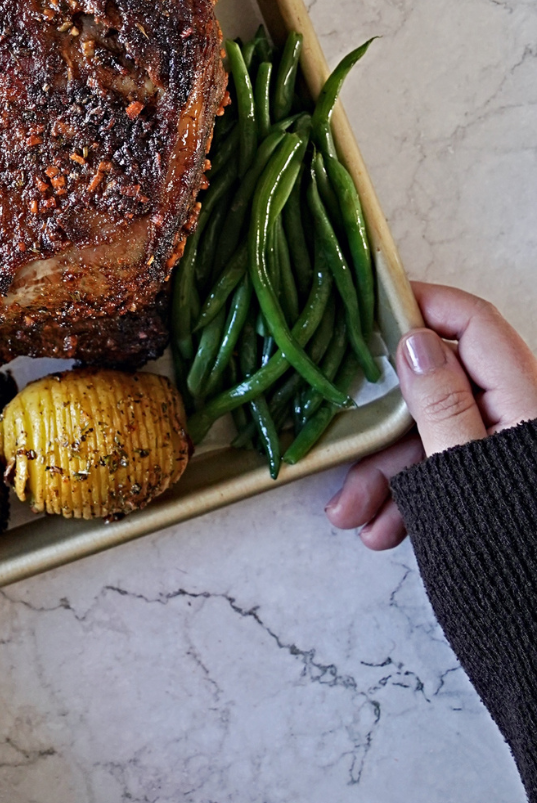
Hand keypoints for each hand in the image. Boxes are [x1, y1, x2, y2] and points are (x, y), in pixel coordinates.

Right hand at [325, 282, 536, 549]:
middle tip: (341, 445)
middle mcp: (514, 419)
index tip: (372, 308)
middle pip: (439, 390)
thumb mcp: (464, 473)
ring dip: (387, 473)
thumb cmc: (516, 554)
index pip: (473, 323)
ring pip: (434, 438)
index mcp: (522, 401)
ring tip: (354, 519)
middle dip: (383, 424)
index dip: (424, 306)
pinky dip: (411, 498)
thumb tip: (415, 338)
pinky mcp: (494, 490)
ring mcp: (502, 456)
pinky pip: (445, 474)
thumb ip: (441, 402)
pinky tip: (383, 531)